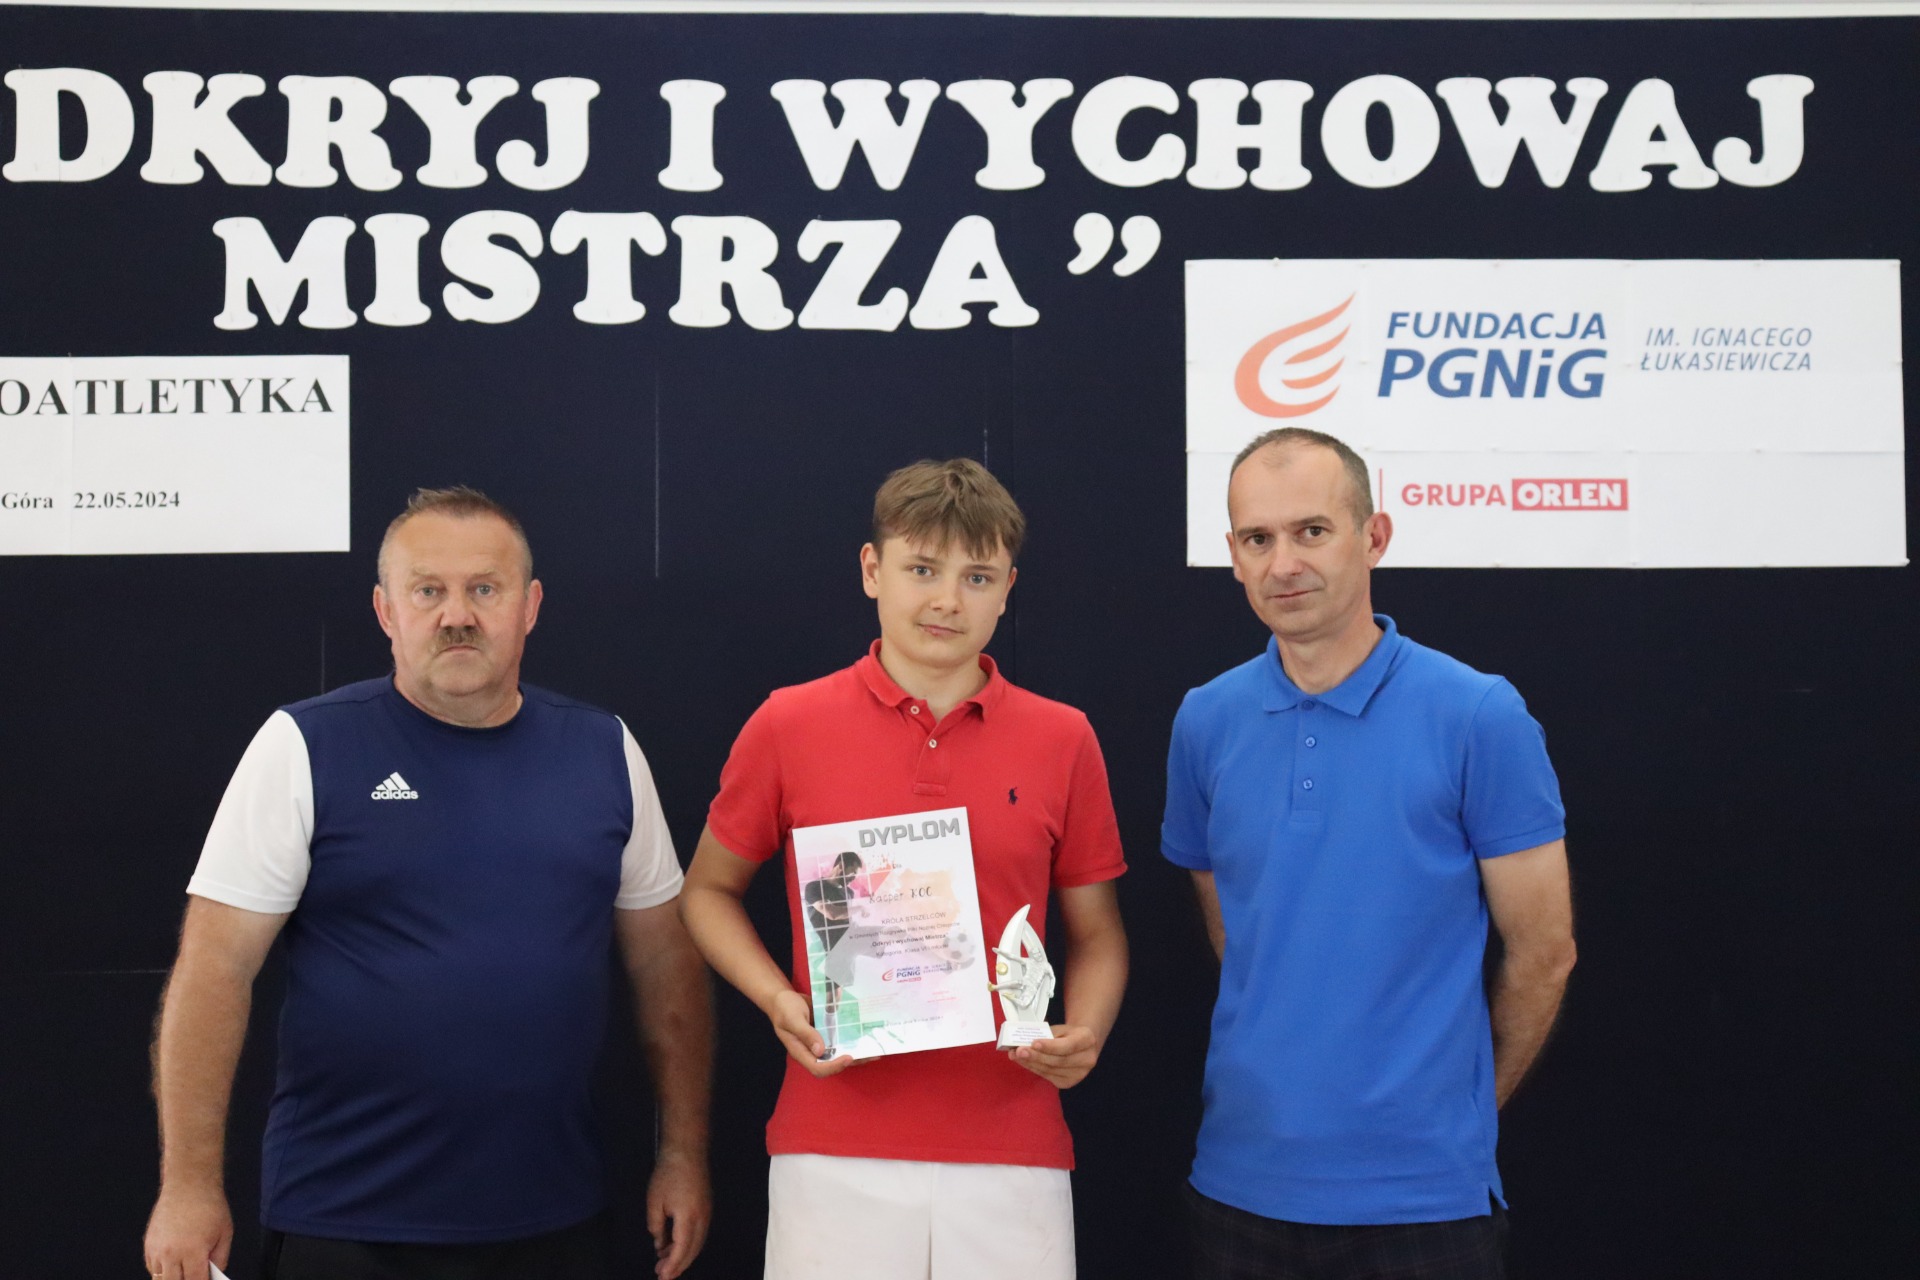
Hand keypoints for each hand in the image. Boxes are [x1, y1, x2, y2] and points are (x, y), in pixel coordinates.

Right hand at [144, 1182, 231, 1279]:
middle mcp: (171, 1254)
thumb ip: (220, 1258)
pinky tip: (175, 1264)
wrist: (189, 1184)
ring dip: (173, 1278)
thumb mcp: (225, 1233)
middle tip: (196, 1274)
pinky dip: (162, 1270)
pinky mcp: (148, 1245)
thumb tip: (213, 1274)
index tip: (207, 1279)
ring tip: (185, 1269)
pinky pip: (152, 1268)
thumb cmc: (209, 1205)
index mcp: (193, 1251)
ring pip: (161, 1279)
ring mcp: (157, 1250)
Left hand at [646, 1147, 710, 1279]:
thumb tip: (660, 1244)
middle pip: (693, 1250)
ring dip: (683, 1255)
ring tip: (664, 1262)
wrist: (687, 1151)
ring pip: (697, 1243)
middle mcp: (702, 1219)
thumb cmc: (667, 1175)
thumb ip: (656, 1227)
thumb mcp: (654, 1202)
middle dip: (678, 1265)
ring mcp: (707, 1213)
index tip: (662, 1277)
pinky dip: (688, 1244)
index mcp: (689, 1218)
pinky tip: (674, 1244)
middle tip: (661, 1274)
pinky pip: (699, 1233)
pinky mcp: (706, 1208)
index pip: (681, 1250)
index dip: (672, 1266)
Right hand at [765, 990, 862, 1077]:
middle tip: (871, 1054)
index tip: (849, 1057)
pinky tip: (864, 1032)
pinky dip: (850, 1036)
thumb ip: (805, 1034)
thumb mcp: (792, 1019)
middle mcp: (812, 1050)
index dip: (834, 1066)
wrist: (782, 998)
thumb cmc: (784, 1009)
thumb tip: (820, 1051)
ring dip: (855, 1050)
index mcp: (801, 1051)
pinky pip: (839, 1037)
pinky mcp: (826, 1031)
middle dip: (852, 1061)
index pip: (818, 1068)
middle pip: (833, 1063)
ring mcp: (820, 1041)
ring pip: (839, 1051)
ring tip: (874, 1048)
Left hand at [1009, 1024, 1100, 1088]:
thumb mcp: (1061, 1028)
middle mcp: (1087, 1059)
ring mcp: (1079, 1074)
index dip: (1050, 1046)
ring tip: (1016, 1055)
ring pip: (1051, 1070)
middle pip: (1058, 1061)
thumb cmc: (1068, 1034)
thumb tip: (1024, 1039)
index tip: (1034, 1043)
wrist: (1081, 1046)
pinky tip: (1025, 1062)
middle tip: (1019, 1051)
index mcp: (1087, 1040)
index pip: (1068, 1045)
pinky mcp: (1069, 1082)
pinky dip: (1034, 1069)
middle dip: (1036, 1056)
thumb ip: (1046, 1034)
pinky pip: (1048, 1076)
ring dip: (1031, 1063)